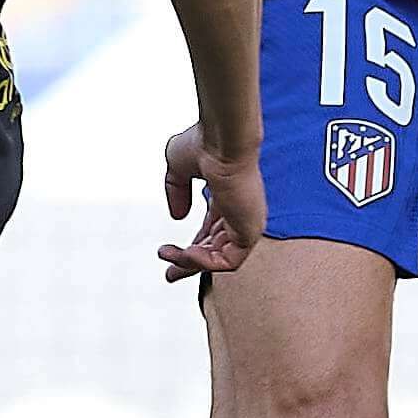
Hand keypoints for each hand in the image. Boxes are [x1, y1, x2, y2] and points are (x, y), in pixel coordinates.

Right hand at [158, 121, 268, 283]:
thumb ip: (176, 190)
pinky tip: (186, 254)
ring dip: (190, 263)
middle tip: (169, 275)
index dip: (190, 247)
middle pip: (215, 252)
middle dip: (188, 266)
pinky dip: (205, 263)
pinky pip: (228, 262)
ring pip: (220, 260)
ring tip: (171, 256)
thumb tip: (177, 216)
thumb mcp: (179, 167)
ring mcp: (247, 224)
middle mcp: (239, 213)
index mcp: (226, 198)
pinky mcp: (250, 232)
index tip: (167, 255)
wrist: (222, 141)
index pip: (211, 233)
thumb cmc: (205, 144)